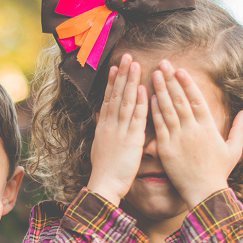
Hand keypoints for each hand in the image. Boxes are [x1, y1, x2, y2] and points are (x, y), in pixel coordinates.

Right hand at [87, 53, 148, 205]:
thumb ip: (103, 131)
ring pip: (126, 101)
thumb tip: (100, 118)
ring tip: (135, 64)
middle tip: (126, 56)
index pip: (108, 100)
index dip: (111, 83)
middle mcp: (110, 126)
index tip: (115, 67)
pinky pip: (137, 117)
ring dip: (131, 82)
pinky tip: (144, 88)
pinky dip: (140, 102)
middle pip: (116, 96)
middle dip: (121, 75)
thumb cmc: (104, 172)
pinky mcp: (132, 140)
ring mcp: (120, 131)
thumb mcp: (99, 148)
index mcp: (103, 128)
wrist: (103, 186)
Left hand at [150, 60, 242, 208]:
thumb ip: (239, 130)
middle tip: (163, 63)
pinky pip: (159, 126)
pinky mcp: (166, 149)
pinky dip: (153, 111)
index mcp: (209, 128)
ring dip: (160, 90)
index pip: (197, 100)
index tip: (180, 70)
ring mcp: (178, 138)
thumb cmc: (219, 173)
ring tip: (154, 74)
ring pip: (168, 110)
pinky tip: (148, 98)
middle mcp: (193, 130)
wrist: (204, 192)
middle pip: (180, 100)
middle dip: (171, 80)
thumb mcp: (234, 150)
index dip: (187, 84)